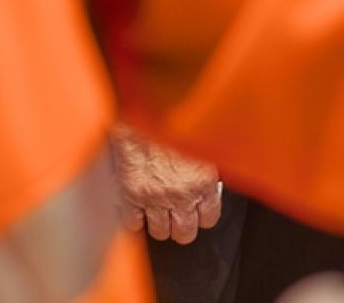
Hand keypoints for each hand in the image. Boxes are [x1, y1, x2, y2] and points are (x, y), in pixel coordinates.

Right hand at [112, 128, 222, 244]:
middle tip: (178, 215)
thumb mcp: (201, 142)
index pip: (209, 219)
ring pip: (160, 232)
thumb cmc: (170, 120)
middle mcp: (181, 194)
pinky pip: (133, 224)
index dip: (203, 215)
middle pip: (185, 233)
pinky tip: (138, 208)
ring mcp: (154, 198)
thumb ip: (208, 166)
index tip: (198, 210)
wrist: (139, 110)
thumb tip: (212, 183)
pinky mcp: (130, 196)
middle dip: (182, 225)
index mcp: (203, 181)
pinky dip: (135, 219)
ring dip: (159, 223)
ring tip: (157, 210)